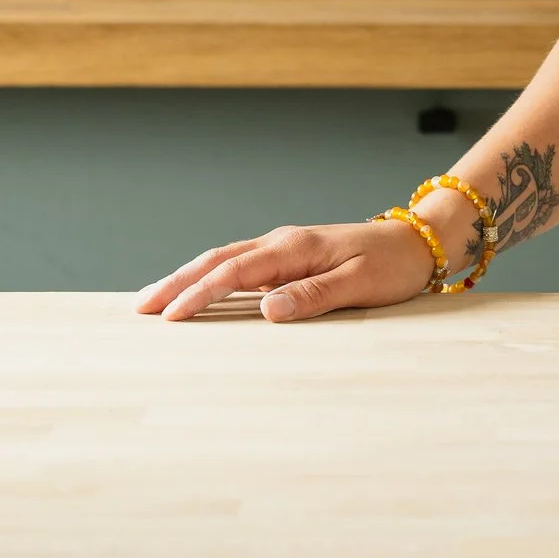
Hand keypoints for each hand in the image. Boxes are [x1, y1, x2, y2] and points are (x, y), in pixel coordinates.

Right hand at [136, 219, 437, 322]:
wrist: (418, 241)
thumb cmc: (392, 264)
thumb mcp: (359, 284)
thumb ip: (314, 296)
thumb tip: (267, 310)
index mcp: (294, 247)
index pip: (234, 272)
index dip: (199, 294)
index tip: (169, 316)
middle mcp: (282, 243)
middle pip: (218, 260)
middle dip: (177, 282)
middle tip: (140, 308)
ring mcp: (284, 250)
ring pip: (225, 260)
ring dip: (189, 279)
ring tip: (155, 301)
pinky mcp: (289, 259)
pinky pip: (241, 267)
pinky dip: (212, 278)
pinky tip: (198, 293)